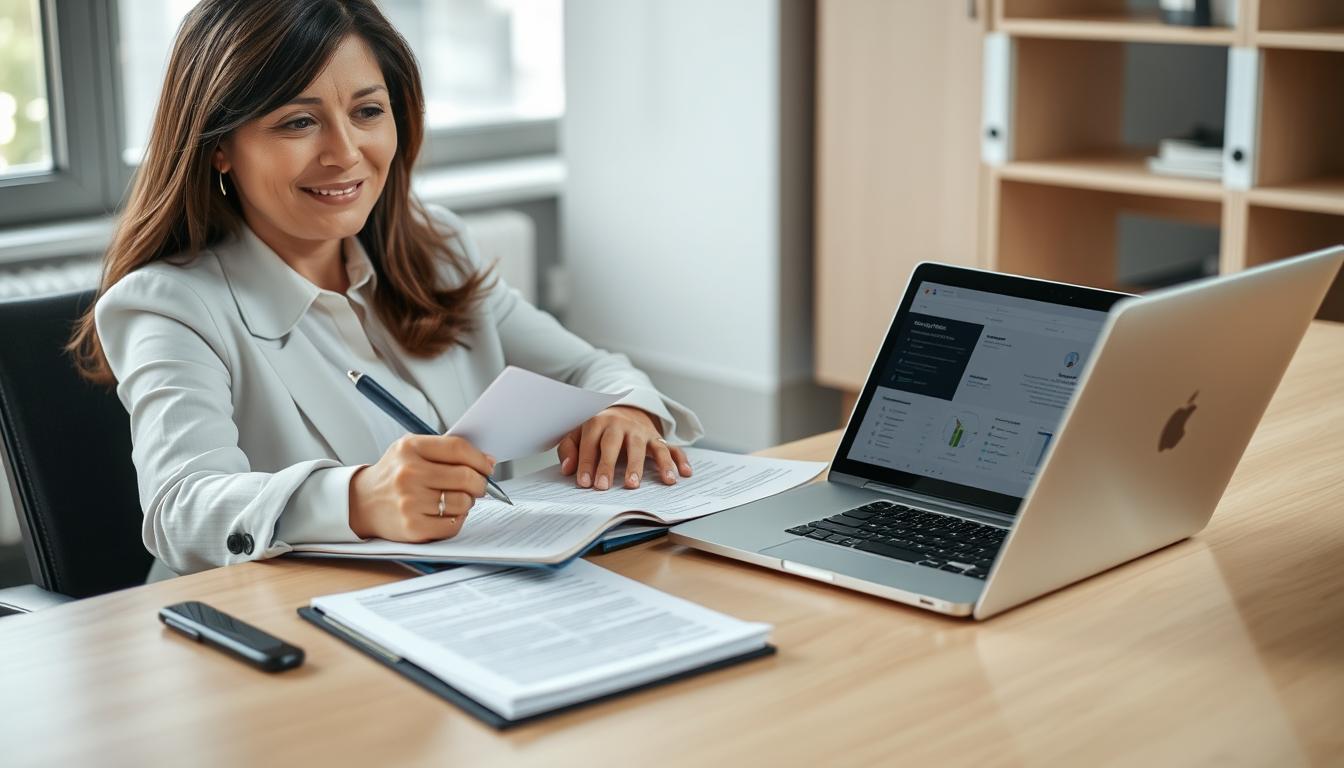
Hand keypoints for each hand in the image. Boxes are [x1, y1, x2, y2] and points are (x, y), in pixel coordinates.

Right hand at [348, 435, 494, 541]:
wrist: (362, 502)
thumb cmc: (395, 474)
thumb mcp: (412, 450)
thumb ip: (446, 450)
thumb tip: (487, 461)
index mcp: (410, 448)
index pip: (458, 449)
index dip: (480, 458)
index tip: (487, 466)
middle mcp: (408, 474)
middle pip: (465, 477)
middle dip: (480, 482)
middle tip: (477, 485)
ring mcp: (409, 502)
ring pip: (463, 502)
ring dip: (467, 502)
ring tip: (456, 498)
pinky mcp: (413, 527)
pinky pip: (453, 525)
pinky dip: (457, 519)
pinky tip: (446, 513)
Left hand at [556, 406, 691, 489]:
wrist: (624, 410)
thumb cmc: (597, 429)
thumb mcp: (577, 432)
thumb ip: (569, 448)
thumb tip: (567, 469)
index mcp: (599, 421)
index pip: (590, 443)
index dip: (586, 463)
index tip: (584, 484)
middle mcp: (621, 424)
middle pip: (615, 444)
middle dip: (610, 465)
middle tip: (605, 487)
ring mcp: (641, 431)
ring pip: (645, 447)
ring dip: (645, 466)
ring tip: (641, 484)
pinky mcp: (657, 438)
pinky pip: (671, 448)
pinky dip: (679, 460)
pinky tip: (683, 474)